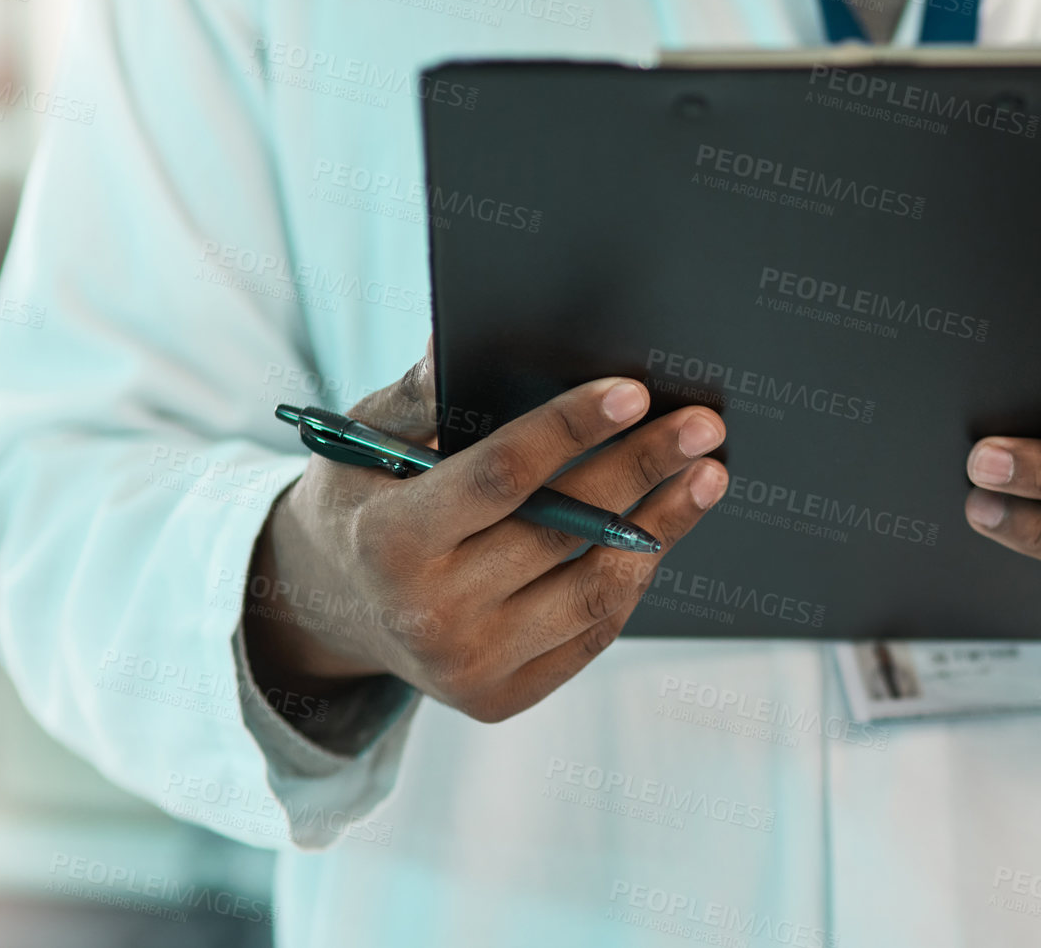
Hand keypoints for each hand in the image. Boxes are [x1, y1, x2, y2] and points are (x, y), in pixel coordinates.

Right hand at [244, 339, 728, 725]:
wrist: (332, 605)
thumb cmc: (361, 498)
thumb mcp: (360, 439)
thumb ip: (414, 397)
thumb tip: (454, 343)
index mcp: (388, 543)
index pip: (500, 477)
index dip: (570, 429)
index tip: (633, 391)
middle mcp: (427, 617)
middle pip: (562, 530)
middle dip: (642, 468)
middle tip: (702, 424)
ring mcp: (469, 667)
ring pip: (595, 588)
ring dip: (664, 526)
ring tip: (708, 473)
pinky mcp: (503, 697)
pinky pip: (593, 630)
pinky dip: (635, 572)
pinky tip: (666, 525)